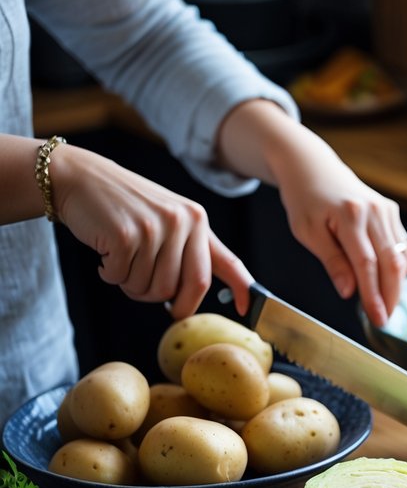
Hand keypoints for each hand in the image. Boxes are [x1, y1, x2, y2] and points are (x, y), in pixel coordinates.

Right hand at [52, 145, 252, 316]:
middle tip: (143, 290)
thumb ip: (188, 249)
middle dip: (165, 300)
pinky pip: (122, 278)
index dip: (242, 289)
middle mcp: (182, 222)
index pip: (227, 262)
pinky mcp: (125, 235)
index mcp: (197, 219)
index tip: (246, 309)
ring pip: (152, 288)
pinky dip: (110, 274)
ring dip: (131, 286)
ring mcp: (155, 228)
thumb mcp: (167, 218)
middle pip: (186, 287)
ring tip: (121, 261)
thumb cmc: (124, 205)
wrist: (79, 178)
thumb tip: (198, 292)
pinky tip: (105, 254)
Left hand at [272, 143, 406, 327]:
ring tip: (386, 306)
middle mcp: (374, 210)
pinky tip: (390, 283)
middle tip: (385, 319)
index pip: (367, 264)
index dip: (373, 295)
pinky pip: (401, 246)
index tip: (376, 318)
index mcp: (350, 215)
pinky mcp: (392, 211)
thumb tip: (349, 291)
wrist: (313, 167)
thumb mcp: (307, 232)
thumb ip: (332, 262)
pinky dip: (399, 268)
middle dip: (391, 296)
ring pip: (401, 256)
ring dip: (397, 285)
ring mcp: (387, 210)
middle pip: (391, 263)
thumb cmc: (305, 199)